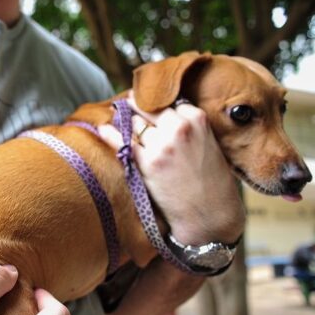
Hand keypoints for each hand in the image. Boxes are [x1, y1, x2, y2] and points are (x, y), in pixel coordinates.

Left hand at [99, 93, 243, 244]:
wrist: (210, 213)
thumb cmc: (210, 180)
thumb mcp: (207, 142)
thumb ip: (188, 126)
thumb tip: (159, 112)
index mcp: (197, 119)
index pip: (168, 102)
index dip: (156, 106)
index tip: (146, 104)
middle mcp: (179, 128)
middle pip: (148, 108)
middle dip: (137, 108)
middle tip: (126, 105)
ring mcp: (162, 145)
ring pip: (135, 124)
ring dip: (126, 122)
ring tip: (117, 118)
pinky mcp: (148, 164)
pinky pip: (123, 143)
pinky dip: (111, 134)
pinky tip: (104, 129)